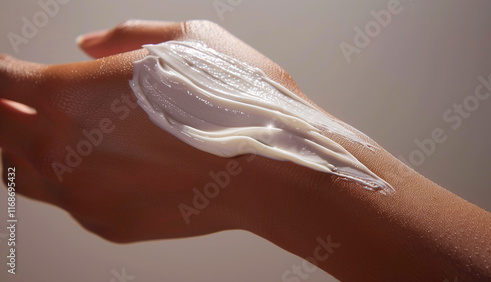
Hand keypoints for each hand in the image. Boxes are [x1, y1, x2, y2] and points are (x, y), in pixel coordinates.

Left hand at [0, 20, 302, 241]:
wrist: (272, 173)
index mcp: (72, 95)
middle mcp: (64, 152)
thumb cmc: (237, 102)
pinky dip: (65, 176)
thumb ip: (122, 36)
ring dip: (21, 147)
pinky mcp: (106, 224)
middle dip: (0, 111)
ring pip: (18, 172)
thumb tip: (85, 44)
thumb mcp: (186, 38)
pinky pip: (65, 198)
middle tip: (16, 100)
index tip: (3, 71)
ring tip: (48, 129)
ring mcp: (83, 196)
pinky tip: (96, 159)